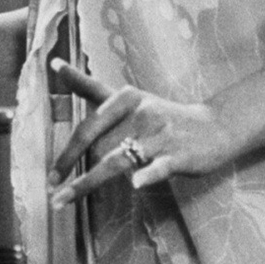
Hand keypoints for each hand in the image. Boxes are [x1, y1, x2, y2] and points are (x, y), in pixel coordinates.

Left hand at [47, 59, 234, 207]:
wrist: (215, 126)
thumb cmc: (164, 115)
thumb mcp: (129, 98)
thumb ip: (92, 87)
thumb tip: (54, 65)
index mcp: (126, 97)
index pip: (89, 119)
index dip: (67, 147)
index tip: (49, 170)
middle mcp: (140, 113)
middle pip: (97, 141)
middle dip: (71, 164)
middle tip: (50, 188)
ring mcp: (160, 134)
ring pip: (118, 159)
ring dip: (88, 181)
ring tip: (65, 198)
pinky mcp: (178, 155)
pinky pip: (159, 166)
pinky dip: (148, 174)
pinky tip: (136, 184)